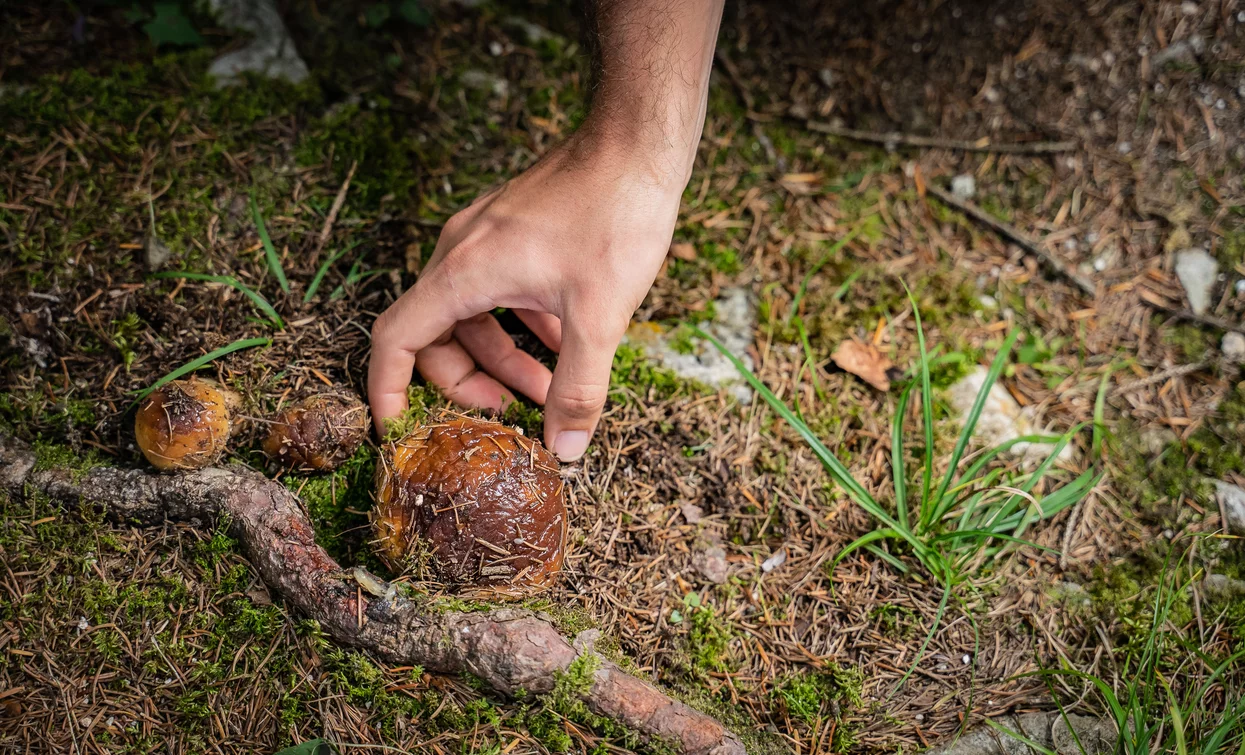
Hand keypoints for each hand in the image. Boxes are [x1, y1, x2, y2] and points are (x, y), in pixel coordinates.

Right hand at [368, 128, 686, 460]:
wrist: (639, 141)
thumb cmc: (616, 214)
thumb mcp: (600, 315)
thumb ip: (579, 387)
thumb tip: (565, 448)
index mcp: (464, 271)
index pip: (396, 339)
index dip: (389, 390)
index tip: (401, 428)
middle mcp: (461, 251)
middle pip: (434, 333)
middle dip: (469, 381)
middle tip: (510, 414)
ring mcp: (485, 236)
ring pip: (471, 313)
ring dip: (503, 355)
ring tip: (549, 387)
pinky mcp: (511, 229)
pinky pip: (497, 289)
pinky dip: (520, 323)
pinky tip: (564, 341)